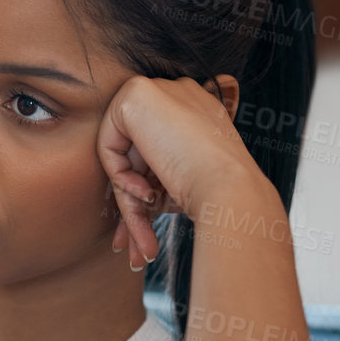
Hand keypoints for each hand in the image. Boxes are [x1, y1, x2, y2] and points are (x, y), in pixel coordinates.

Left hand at [95, 75, 263, 268]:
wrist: (230, 190)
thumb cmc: (215, 195)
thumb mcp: (182, 182)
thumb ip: (157, 176)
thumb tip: (139, 197)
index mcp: (196, 110)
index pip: (155, 152)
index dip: (148, 190)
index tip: (151, 226)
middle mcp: (177, 93)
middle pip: (136, 158)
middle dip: (133, 207)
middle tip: (139, 250)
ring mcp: (158, 89)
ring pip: (123, 159)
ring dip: (130, 208)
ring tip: (141, 250)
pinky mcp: (135, 94)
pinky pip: (108, 145)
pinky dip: (121, 177)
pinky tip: (147, 195)